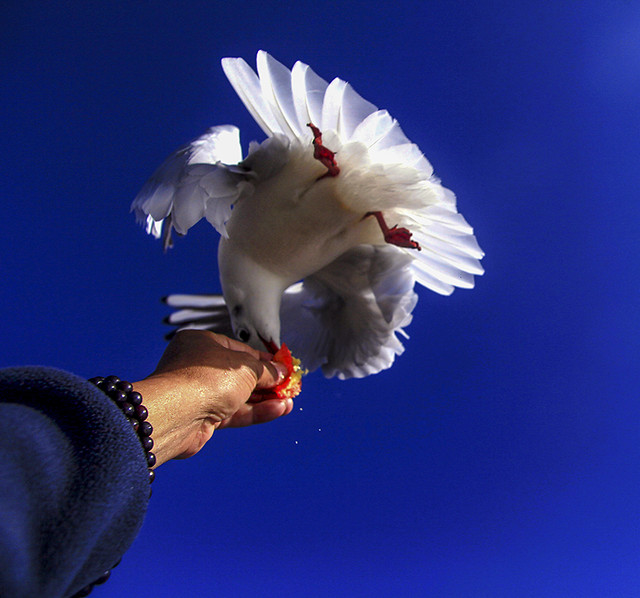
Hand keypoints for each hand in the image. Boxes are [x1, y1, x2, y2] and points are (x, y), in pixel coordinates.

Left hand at [132, 330, 293, 465]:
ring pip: (240, 396)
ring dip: (266, 399)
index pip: (240, 350)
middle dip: (268, 382)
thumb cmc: (203, 379)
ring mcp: (201, 393)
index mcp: (201, 344)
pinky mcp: (204, 417)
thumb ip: (266, 370)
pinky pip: (236, 412)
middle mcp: (198, 367)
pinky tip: (278, 410)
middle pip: (240, 374)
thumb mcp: (246, 367)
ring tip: (289, 401)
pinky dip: (257, 411)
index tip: (284, 366)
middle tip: (289, 386)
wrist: (177, 415)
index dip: (265, 359)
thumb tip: (281, 372)